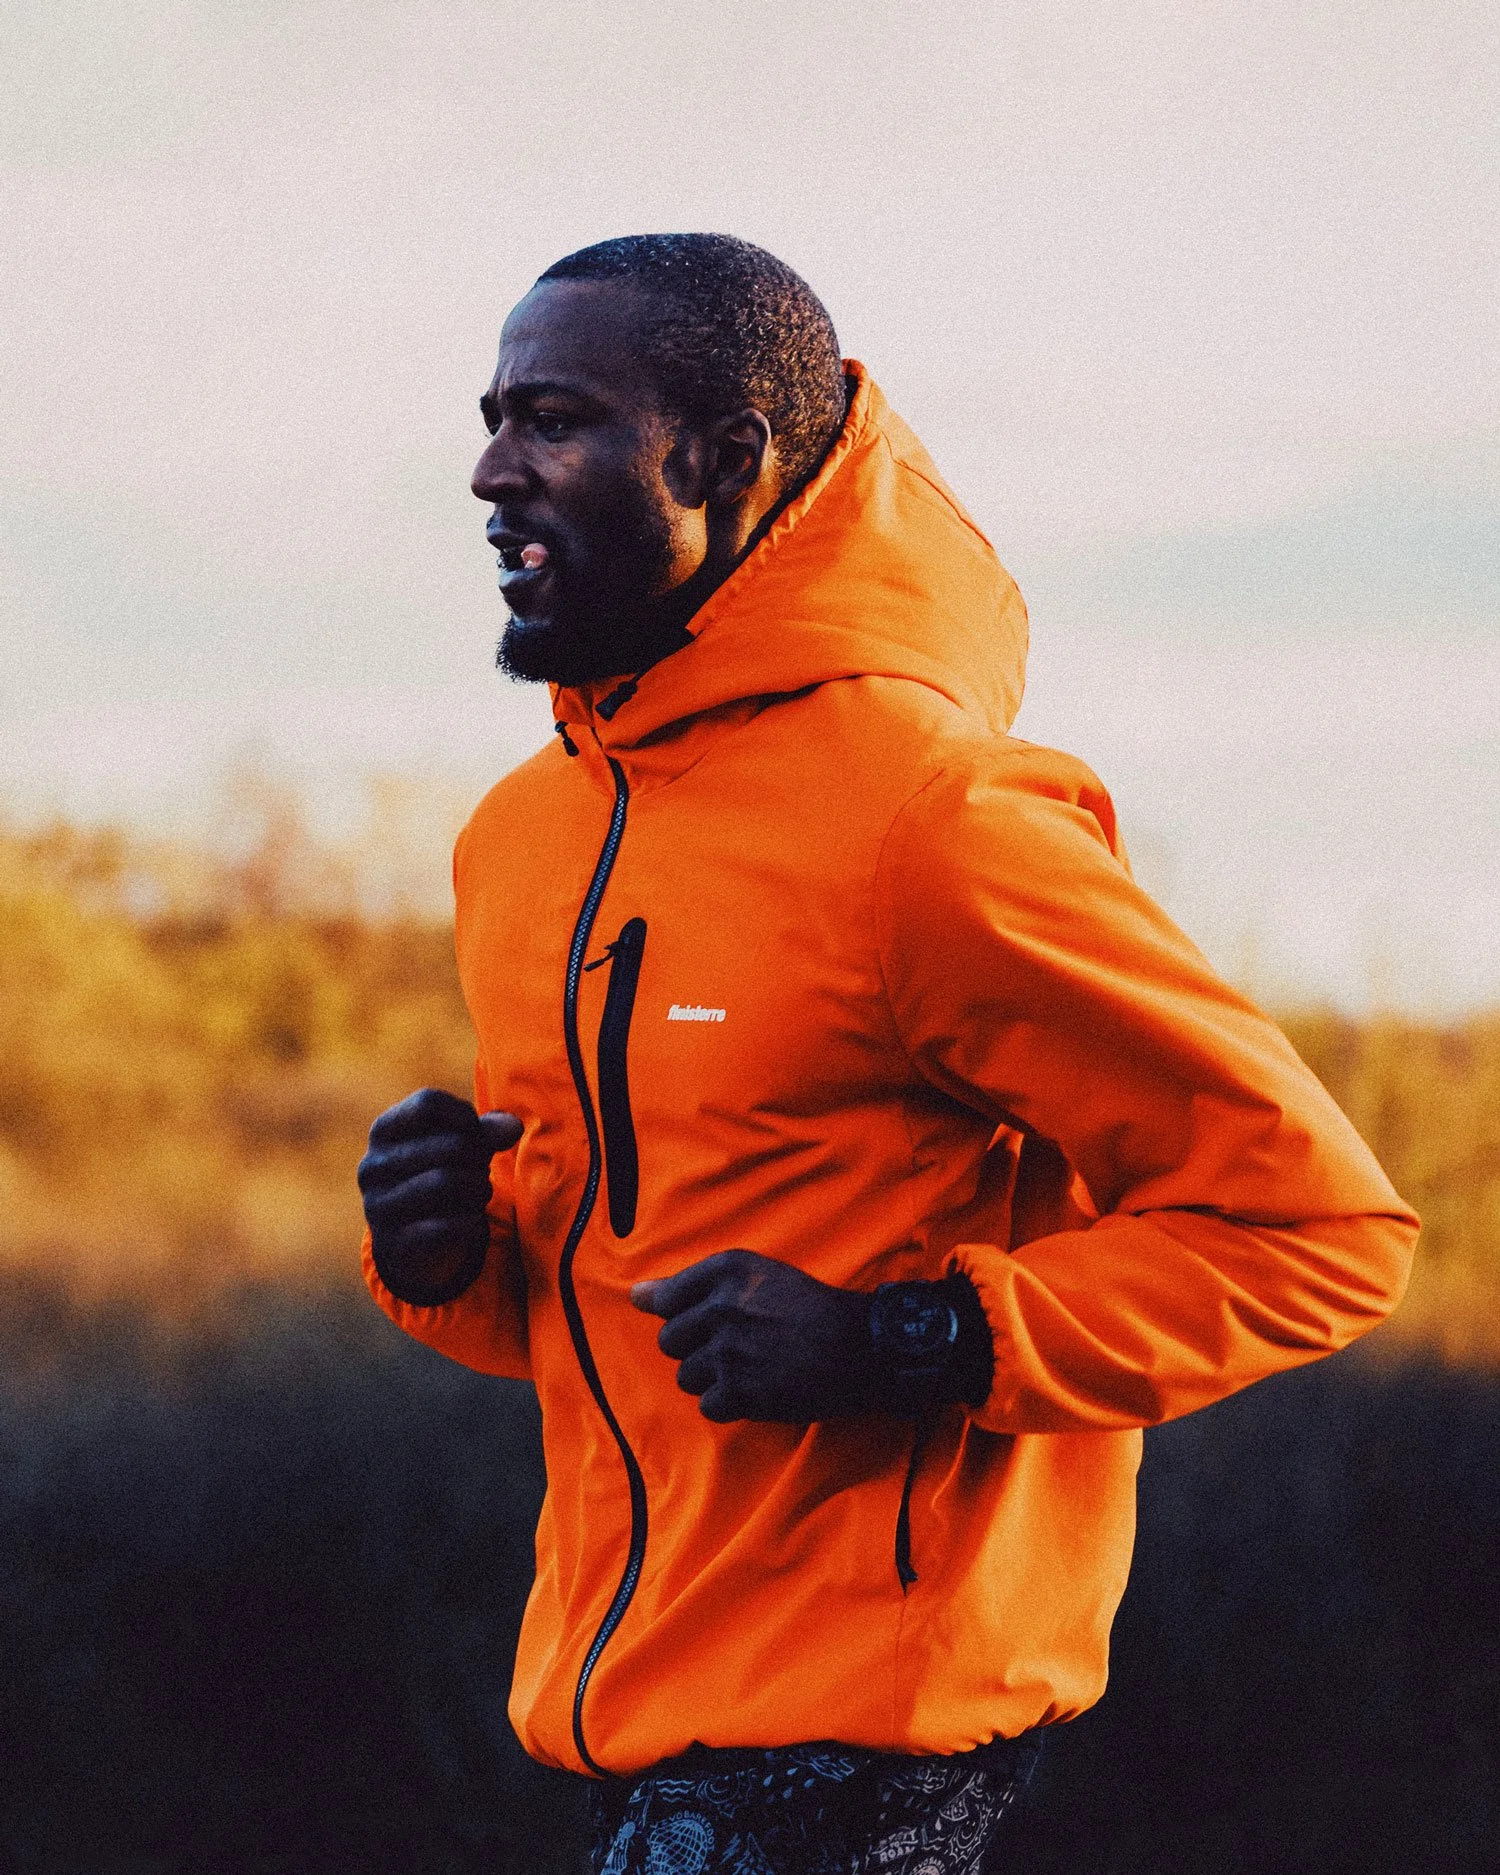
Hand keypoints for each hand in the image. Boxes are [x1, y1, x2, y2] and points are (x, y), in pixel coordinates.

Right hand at [358, 1088, 521, 1304]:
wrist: (416, 1241)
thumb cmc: (441, 1175)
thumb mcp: (461, 1147)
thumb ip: (486, 1132)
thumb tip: (513, 1127)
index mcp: (383, 1131)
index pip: (428, 1104)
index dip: (465, 1115)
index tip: (475, 1133)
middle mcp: (372, 1166)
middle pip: (450, 1145)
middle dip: (480, 1157)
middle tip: (481, 1169)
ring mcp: (377, 1206)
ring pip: (447, 1183)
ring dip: (478, 1188)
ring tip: (480, 1192)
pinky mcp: (392, 1242)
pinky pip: (445, 1226)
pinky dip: (470, 1222)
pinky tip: (471, 1221)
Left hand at [631, 1249, 873, 1423]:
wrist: (859, 1347)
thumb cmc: (808, 1307)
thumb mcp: (757, 1274)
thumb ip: (693, 1283)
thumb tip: (635, 1295)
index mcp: (725, 1272)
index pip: (665, 1299)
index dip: (679, 1316)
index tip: (698, 1324)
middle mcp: (722, 1307)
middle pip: (670, 1341)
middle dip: (696, 1348)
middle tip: (734, 1348)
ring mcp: (728, 1351)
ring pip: (687, 1376)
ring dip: (712, 1378)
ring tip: (749, 1368)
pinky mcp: (740, 1391)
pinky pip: (709, 1406)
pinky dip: (730, 1404)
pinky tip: (756, 1389)